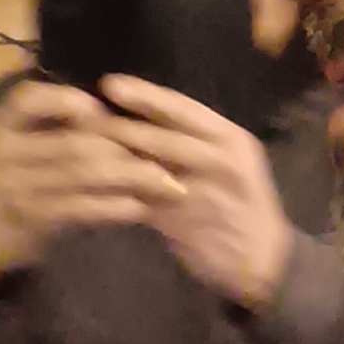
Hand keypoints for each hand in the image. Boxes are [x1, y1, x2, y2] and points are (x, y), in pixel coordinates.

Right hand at [0, 84, 176, 282]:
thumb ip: (57, 125)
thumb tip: (112, 110)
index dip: (72, 102)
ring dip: (132, 177)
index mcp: (4, 122)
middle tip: (167, 155)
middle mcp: (4, 150)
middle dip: (125, 147)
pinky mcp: (33, 218)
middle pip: (75, 141)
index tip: (105, 112)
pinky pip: (82, 208)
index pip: (33, 98)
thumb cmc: (14, 179)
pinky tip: (140, 207)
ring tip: (167, 182)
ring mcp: (17, 186)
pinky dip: (115, 207)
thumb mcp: (24, 142)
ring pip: (84, 174)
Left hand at [100, 79, 295, 310]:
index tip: (110, 84)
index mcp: (231, 138)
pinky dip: (117, 196)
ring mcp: (205, 192)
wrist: (262, 259)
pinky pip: (145, 204)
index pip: (183, 107)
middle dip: (121, 125)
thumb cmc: (237, 204)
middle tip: (82, 116)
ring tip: (81, 149)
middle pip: (164, 134)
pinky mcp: (187, 222)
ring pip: (152, 167)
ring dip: (115, 158)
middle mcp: (222, 159)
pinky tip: (91, 191)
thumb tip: (136, 120)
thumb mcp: (226, 164)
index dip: (144, 94)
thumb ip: (190, 144)